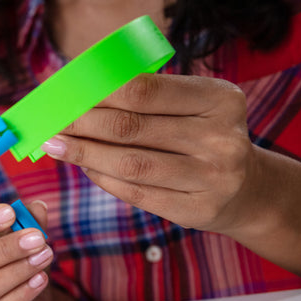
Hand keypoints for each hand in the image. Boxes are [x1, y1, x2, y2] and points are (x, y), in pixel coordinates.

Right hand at [0, 200, 53, 300]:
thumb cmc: (11, 261)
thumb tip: (36, 208)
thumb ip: (25, 221)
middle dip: (5, 249)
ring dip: (17, 272)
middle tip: (36, 238)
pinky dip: (21, 296)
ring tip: (43, 257)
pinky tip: (40, 280)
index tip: (9, 212)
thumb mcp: (18, 236)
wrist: (24, 297)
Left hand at [41, 73, 255, 233]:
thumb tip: (80, 94)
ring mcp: (212, 177)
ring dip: (84, 154)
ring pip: (130, 164)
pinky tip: (83, 168)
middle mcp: (221, 137)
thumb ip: (148, 97)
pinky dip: (103, 179)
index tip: (67, 94)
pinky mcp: (196, 210)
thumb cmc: (204, 137)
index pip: (145, 90)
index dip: (98, 92)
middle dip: (83, 124)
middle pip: (132, 128)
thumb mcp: (193, 106)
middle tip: (52, 122)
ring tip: (55, 145)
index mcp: (220, 99)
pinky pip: (136, 193)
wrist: (248, 189)